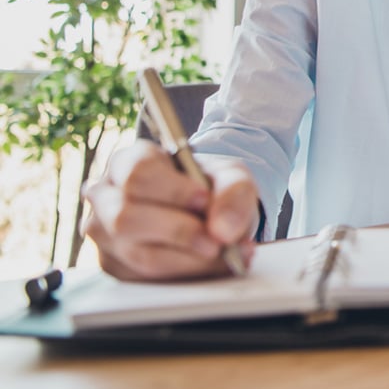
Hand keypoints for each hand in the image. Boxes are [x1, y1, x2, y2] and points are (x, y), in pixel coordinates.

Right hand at [82, 139, 258, 280]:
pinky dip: (188, 274)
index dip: (173, 190)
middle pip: (127, 217)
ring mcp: (105, 235)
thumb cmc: (209, 185)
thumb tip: (223, 230)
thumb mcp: (230, 176)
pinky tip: (215, 265)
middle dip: (179, 231)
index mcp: (127, 161)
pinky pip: (146, 279)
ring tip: (225, 253)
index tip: (205, 200)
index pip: (138, 173)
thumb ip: (233, 192)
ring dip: (188, 259)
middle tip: (217, 240)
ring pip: (138, 254)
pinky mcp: (115, 267)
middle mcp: (106, 196)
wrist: (207, 212)